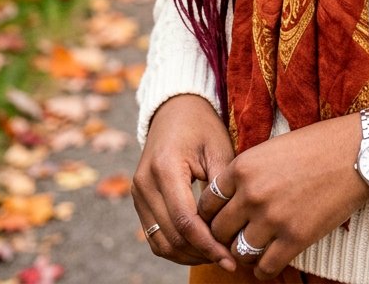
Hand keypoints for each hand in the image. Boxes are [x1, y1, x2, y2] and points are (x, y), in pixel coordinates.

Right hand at [131, 93, 236, 271]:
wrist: (175, 109)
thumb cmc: (202, 126)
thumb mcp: (218, 148)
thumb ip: (221, 188)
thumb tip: (228, 229)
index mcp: (165, 168)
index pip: (185, 221)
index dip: (208, 244)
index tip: (230, 257)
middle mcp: (144, 183)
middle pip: (171, 236)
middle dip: (200, 253)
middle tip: (229, 259)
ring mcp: (137, 193)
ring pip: (159, 243)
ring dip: (187, 254)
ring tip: (216, 255)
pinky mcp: (139, 199)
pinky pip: (154, 235)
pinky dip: (175, 246)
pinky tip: (200, 245)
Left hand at [197, 113, 368, 279]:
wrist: (357, 152)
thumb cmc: (317, 146)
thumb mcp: (272, 149)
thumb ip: (248, 173)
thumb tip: (230, 199)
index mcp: (243, 166)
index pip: (207, 202)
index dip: (211, 214)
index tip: (221, 218)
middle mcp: (252, 193)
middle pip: (217, 230)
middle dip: (225, 236)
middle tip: (237, 235)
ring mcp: (273, 217)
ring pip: (239, 252)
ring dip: (244, 252)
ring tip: (256, 246)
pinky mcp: (295, 238)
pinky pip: (264, 268)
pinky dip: (263, 268)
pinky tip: (271, 258)